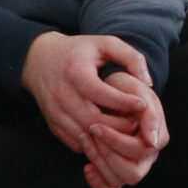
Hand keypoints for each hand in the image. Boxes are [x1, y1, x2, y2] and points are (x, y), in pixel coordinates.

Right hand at [20, 32, 168, 187]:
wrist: (39, 60)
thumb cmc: (79, 51)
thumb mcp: (105, 43)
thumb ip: (131, 57)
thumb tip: (148, 83)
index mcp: (75, 73)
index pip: (101, 94)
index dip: (124, 102)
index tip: (144, 104)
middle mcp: (62, 95)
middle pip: (94, 121)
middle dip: (120, 126)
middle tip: (140, 124)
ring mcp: (55, 113)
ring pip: (86, 136)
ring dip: (109, 139)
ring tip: (129, 133)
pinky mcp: (53, 124)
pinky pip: (76, 143)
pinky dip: (95, 144)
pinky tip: (111, 137)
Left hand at [84, 69, 167, 187]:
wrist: (109, 89)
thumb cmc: (124, 88)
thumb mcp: (138, 91)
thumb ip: (151, 114)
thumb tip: (153, 142)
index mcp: (158, 138)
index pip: (140, 150)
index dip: (116, 141)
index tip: (96, 125)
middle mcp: (148, 157)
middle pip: (132, 173)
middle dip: (106, 154)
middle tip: (89, 132)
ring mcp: (133, 166)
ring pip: (119, 182)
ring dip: (99, 162)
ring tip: (84, 139)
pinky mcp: (116, 173)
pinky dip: (98, 183)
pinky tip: (87, 167)